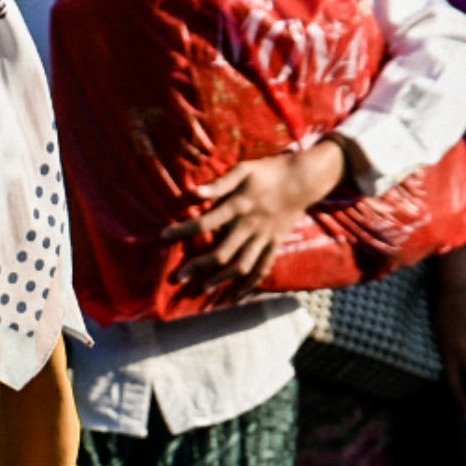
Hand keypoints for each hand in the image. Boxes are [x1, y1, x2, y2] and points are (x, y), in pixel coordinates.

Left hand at [164, 140, 348, 298]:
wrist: (303, 179)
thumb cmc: (268, 172)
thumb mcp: (244, 169)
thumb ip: (220, 183)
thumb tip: (193, 192)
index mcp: (239, 206)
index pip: (205, 223)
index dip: (182, 231)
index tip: (162, 238)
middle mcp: (251, 226)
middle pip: (222, 252)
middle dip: (198, 266)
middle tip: (178, 277)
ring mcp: (265, 238)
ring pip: (242, 265)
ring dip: (221, 279)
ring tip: (203, 289)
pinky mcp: (275, 244)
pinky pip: (263, 268)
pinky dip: (250, 284)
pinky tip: (236, 296)